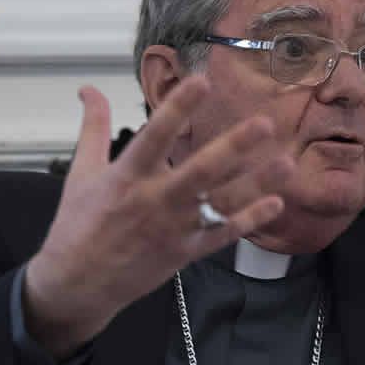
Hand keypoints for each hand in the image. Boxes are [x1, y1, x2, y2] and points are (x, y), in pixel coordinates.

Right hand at [23, 76, 291, 358]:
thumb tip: (88, 87)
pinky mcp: (184, 252)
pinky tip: (276, 204)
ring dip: (256, 183)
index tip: (202, 80)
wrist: (77, 284)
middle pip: (201, 170)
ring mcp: (174, 229)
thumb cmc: (78, 224)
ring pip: (221, 202)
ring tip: (287, 162)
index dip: (178, 108)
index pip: (155, 136)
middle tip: (264, 123)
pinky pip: (222, 235)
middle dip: (234, 146)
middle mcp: (155, 200)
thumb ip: (93, 127)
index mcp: (127, 176)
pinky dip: (249, 221)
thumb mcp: (81, 172)